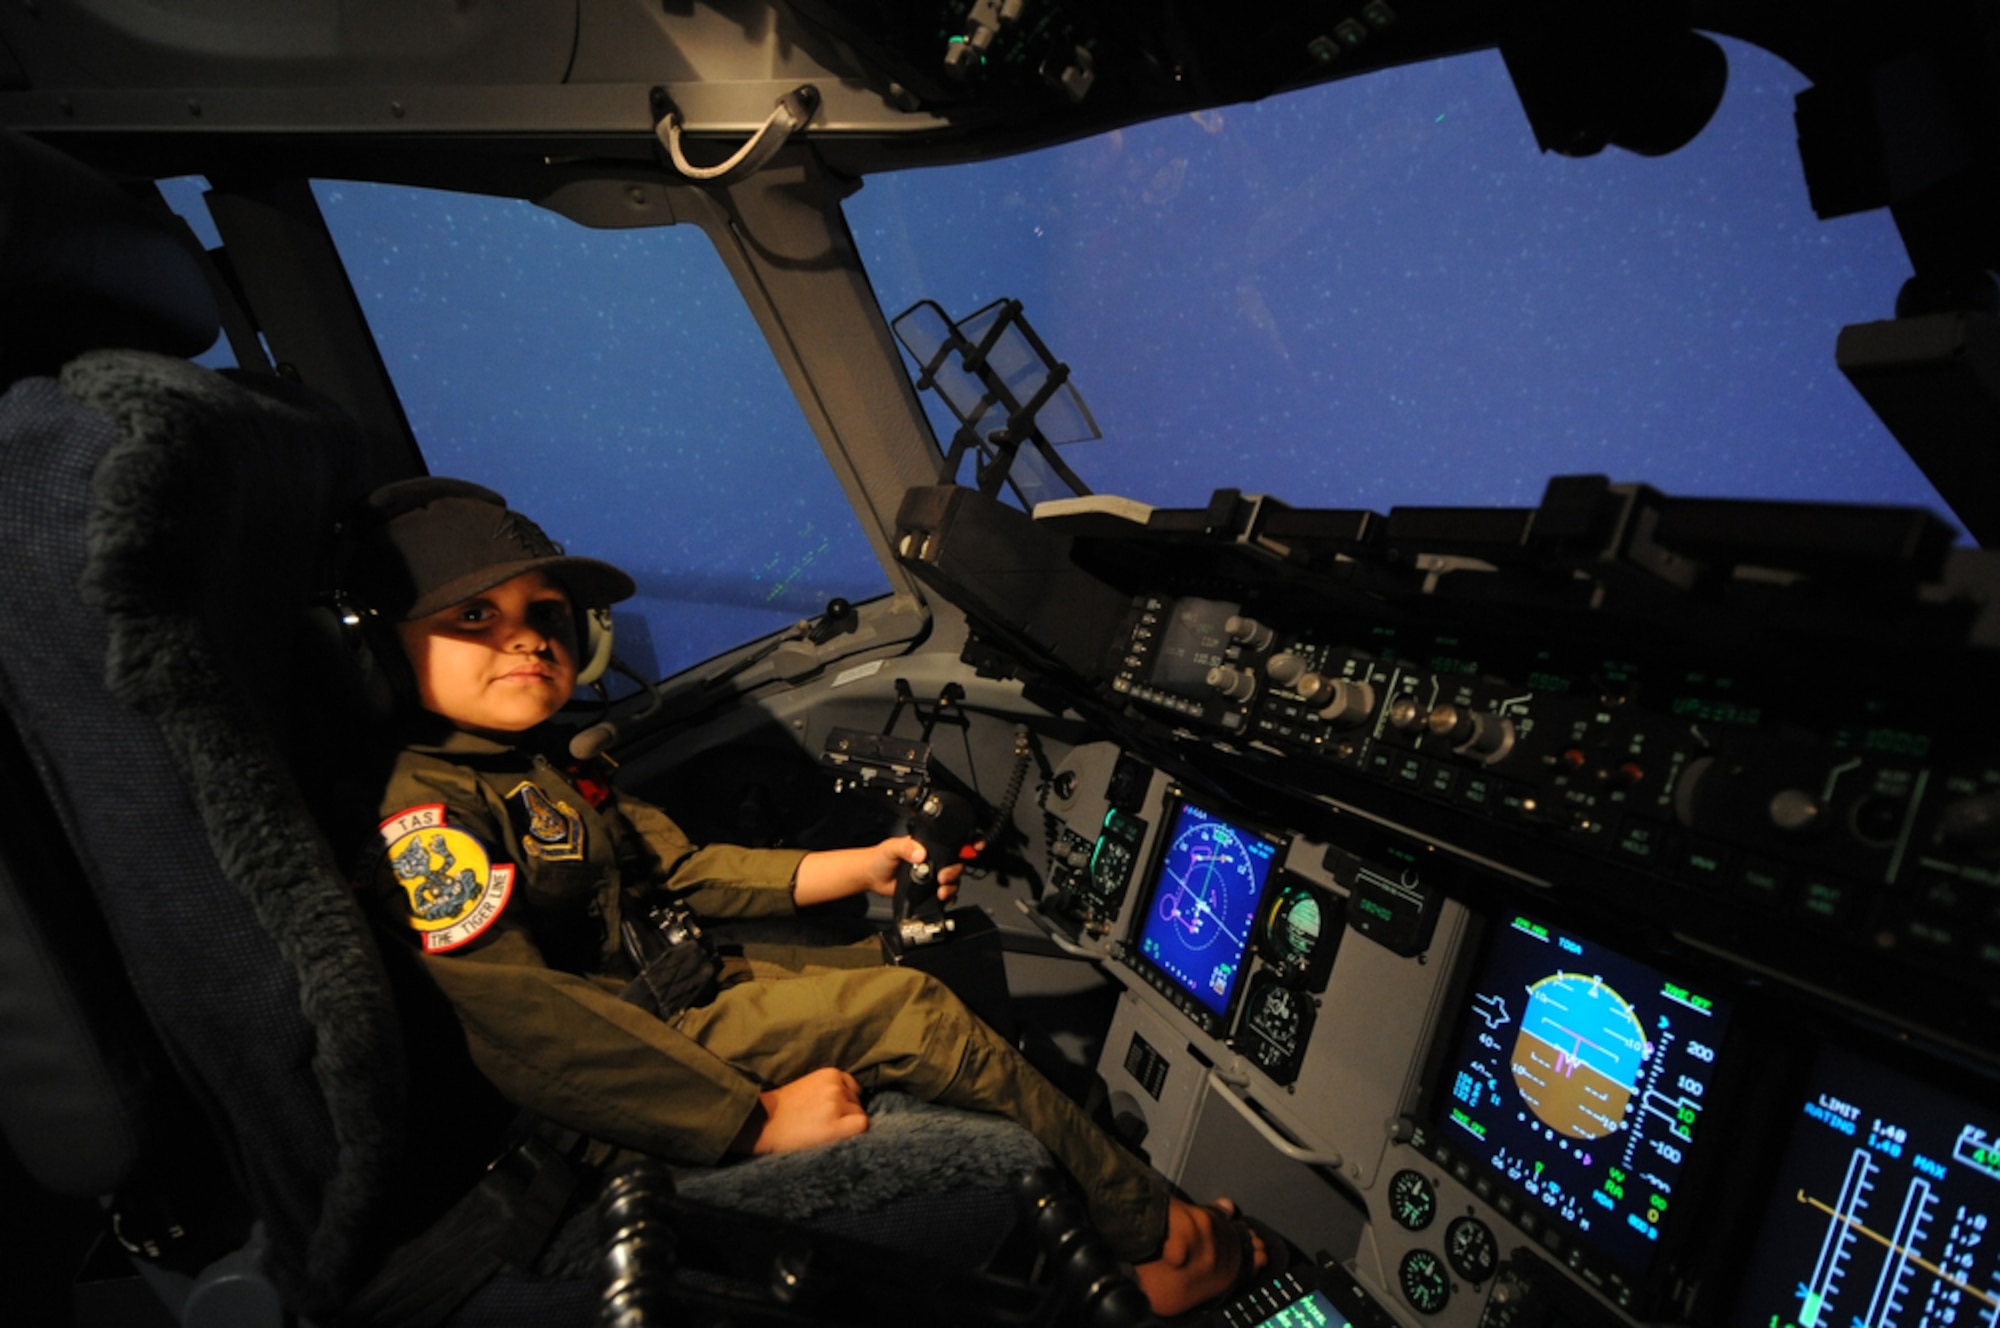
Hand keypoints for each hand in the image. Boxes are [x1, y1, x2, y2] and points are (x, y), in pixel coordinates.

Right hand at [732, 1067, 869, 1154]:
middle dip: (846, 1114)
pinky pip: (862, 1126)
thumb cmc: (783, 1109)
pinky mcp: (835, 1125)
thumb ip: (830, 1089)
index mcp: (829, 1073)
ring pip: (859, 1115)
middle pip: (857, 1103)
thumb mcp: (808, 1086)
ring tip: (823, 1132)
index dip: (846, 1102)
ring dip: (847, 1125)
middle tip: (823, 1125)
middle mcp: (835, 1086)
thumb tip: (854, 1099)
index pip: (853, 1088)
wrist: (761, 1124)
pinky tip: (836, 1138)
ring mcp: (836, 1104)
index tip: (832, 1112)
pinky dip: (854, 1133)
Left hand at [792, 836, 968, 907]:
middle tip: (943, 877)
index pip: (952, 842)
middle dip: (955, 871)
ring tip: (941, 891)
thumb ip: (905, 847)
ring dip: (952, 886)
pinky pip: (945, 893)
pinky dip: (948, 897)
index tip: (974, 847)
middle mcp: (934, 859)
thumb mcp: (891, 848)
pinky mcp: (929, 890)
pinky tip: (942, 898)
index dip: (967, 843)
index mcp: (928, 845)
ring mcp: (932, 875)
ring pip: (953, 880)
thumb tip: (919, 853)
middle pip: (956, 863)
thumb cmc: (880, 858)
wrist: (872, 877)